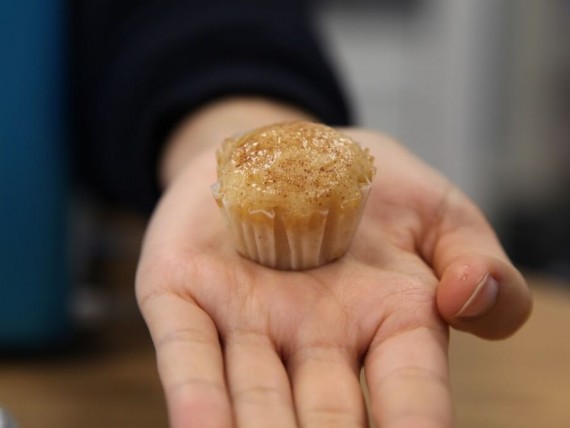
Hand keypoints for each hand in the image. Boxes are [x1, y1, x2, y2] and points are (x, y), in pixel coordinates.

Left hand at [136, 100, 530, 426]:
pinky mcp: (188, 293)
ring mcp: (249, 320)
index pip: (408, 391)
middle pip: (324, 414)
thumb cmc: (366, 187)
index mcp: (387, 321)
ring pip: (253, 395)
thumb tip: (468, 296)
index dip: (415, 424)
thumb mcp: (435, 210)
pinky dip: (195, 393)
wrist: (286, 148)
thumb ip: (473, 256)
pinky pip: (188, 349)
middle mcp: (317, 338)